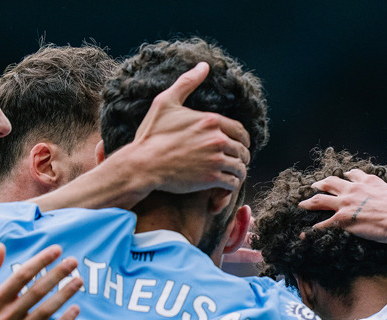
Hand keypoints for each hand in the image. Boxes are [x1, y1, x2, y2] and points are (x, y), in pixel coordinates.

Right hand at [0, 244, 81, 319]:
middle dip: (57, 274)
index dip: (40, 261)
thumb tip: (1, 247)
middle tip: (73, 261)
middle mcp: (6, 315)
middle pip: (37, 291)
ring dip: (64, 295)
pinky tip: (75, 309)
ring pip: (45, 311)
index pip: (21, 276)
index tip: (57, 250)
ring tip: (78, 281)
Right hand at [127, 62, 251, 194]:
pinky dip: (231, 186)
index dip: (241, 140)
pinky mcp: (211, 179)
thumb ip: (187, 82)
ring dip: (237, 172)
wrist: (143, 164)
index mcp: (210, 120)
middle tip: (234, 162)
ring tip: (230, 175)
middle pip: (243, 150)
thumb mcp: (166, 102)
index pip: (240, 131)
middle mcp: (217, 138)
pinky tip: (223, 187)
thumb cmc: (151, 135)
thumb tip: (204, 65)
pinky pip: (233, 182)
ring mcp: (215, 159)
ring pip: (240, 167)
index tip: (238, 146)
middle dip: (240, 156)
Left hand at [304, 169, 386, 244]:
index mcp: (370, 182)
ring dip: (310, 201)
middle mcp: (355, 189)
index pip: (353, 175)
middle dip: (321, 184)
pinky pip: (323, 223)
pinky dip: (313, 228)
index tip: (343, 178)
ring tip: (302, 204)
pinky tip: (306, 233)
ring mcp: (347, 203)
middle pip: (331, 182)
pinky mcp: (343, 219)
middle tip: (314, 186)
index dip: (346, 176)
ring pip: (321, 199)